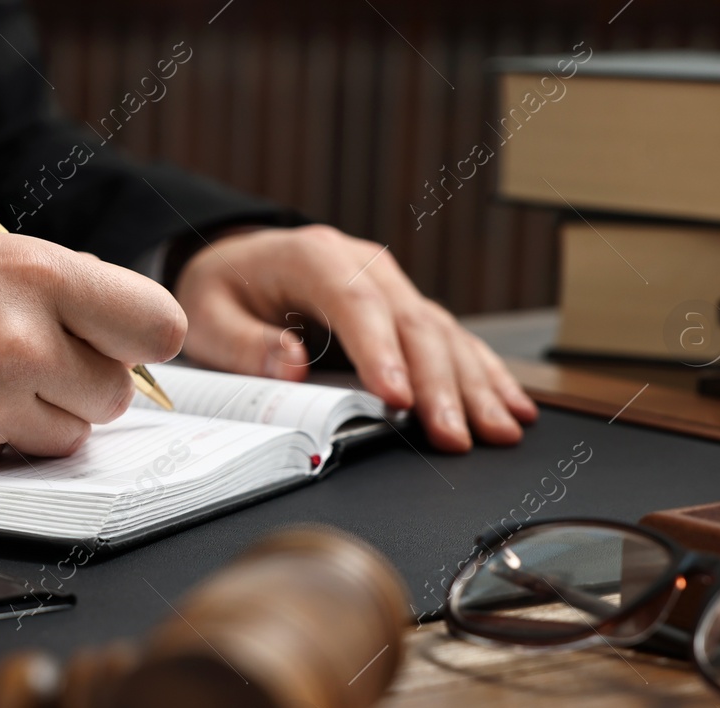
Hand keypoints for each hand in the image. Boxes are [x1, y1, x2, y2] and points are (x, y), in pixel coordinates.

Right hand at [0, 228, 185, 468]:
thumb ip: (44, 286)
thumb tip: (111, 328)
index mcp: (27, 269)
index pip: (154, 323)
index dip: (140, 337)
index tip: (121, 340)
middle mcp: (20, 336)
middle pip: (118, 389)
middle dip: (83, 381)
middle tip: (29, 359)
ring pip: (73, 433)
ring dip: (41, 417)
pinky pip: (17, 458)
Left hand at [173, 224, 537, 451]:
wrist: (237, 260)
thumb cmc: (222, 291)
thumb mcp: (208, 316)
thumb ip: (245, 344)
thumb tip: (291, 366)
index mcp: (315, 258)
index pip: (357, 306)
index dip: (381, 353)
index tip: (397, 399)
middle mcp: (364, 267)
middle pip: (414, 324)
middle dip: (440, 385)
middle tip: (456, 436)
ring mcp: (392, 286)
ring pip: (444, 334)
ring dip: (474, 386)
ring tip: (499, 431)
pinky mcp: (405, 310)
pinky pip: (452, 341)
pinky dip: (483, 375)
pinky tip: (512, 406)